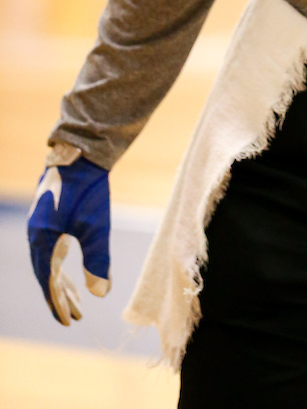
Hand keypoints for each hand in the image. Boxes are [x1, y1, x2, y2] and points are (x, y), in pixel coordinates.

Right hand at [27, 145, 110, 324]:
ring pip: (47, 263)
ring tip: (77, 300)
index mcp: (42, 239)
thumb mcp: (97, 227)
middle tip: (75, 317)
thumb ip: (98, 260)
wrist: (80, 154)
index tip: (68, 322)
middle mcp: (35, 234)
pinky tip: (66, 271)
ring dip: (60, 282)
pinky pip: (49, 249)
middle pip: (46, 275)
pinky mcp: (46, 218)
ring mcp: (38, 225)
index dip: (57, 304)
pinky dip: (58, 265)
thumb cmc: (89, 190)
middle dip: (60, 297)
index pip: (48, 281)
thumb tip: (102, 294)